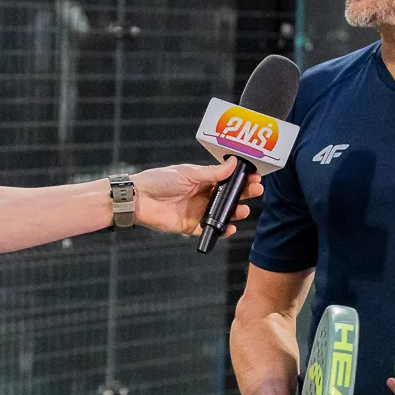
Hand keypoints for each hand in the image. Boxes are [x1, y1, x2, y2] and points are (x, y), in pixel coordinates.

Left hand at [132, 161, 262, 236]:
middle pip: (228, 196)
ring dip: (235, 212)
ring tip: (244, 210)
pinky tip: (231, 228)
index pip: (226, 179)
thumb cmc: (159, 180)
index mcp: (201, 180)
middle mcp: (201, 195)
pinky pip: (209, 230)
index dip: (241, 179)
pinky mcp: (190, 226)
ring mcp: (197, 211)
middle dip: (243, 194)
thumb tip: (233, 164)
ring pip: (222, 214)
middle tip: (256, 191)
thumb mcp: (188, 173)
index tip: (255, 176)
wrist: (138, 199)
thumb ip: (212, 173)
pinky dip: (221, 230)